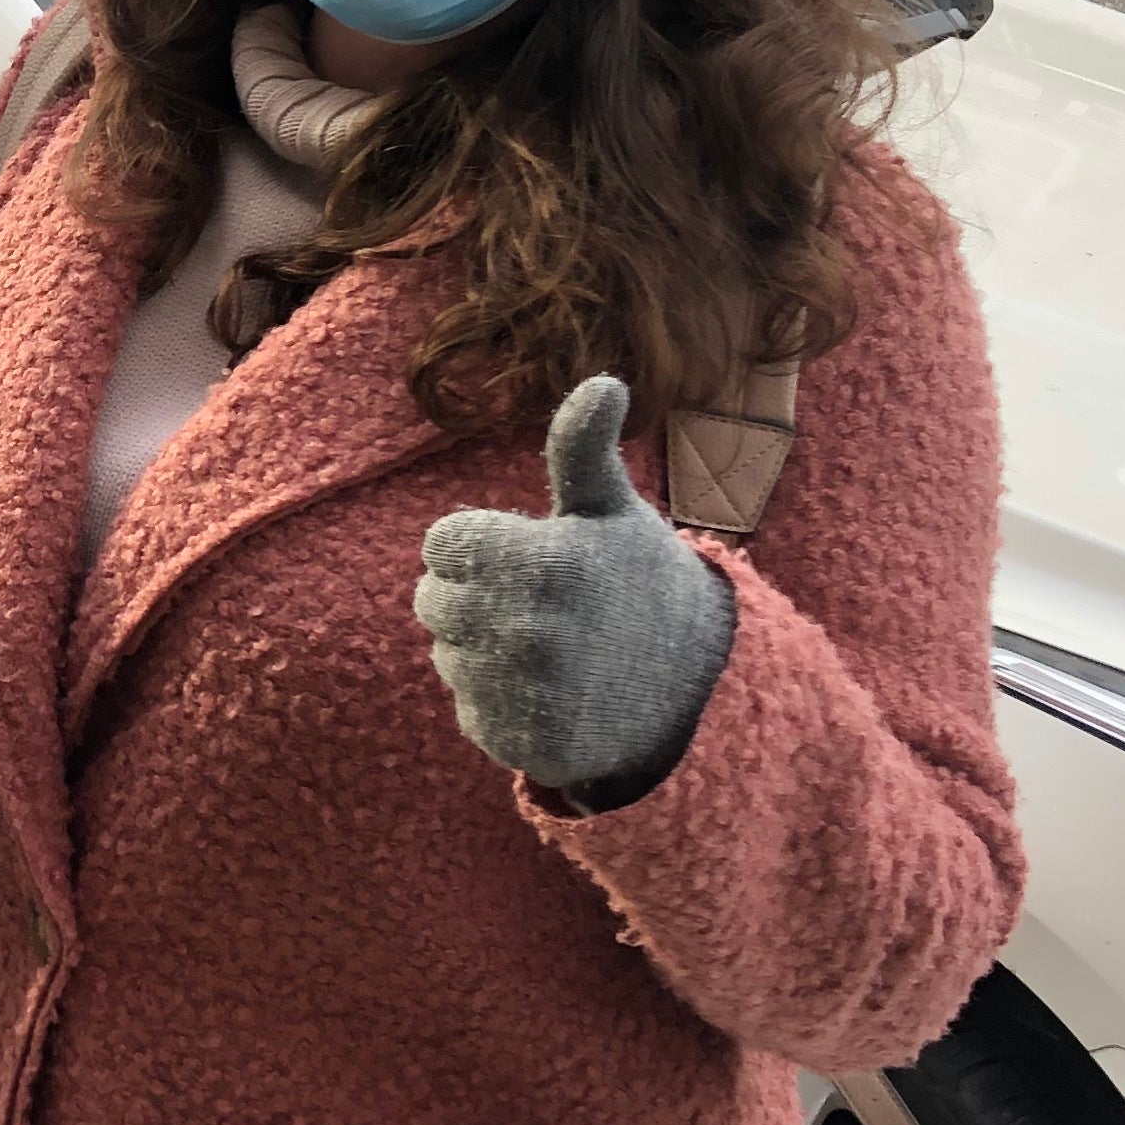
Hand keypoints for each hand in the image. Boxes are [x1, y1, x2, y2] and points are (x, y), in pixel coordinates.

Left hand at [414, 374, 737, 798]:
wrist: (693, 688)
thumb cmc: (638, 579)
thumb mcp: (610, 510)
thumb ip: (582, 448)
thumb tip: (604, 380)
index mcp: (542, 563)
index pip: (440, 543)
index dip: (477, 545)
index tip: (525, 554)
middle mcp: (526, 630)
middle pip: (431, 601)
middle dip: (473, 595)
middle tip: (537, 602)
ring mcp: (522, 694)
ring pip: (447, 657)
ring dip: (482, 651)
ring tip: (549, 648)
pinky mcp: (520, 744)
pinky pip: (470, 711)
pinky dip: (498, 704)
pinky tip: (548, 694)